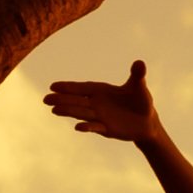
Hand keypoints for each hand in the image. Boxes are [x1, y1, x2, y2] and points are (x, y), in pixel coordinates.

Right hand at [43, 61, 161, 146]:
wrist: (147, 122)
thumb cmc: (140, 101)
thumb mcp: (139, 87)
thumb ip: (137, 75)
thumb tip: (140, 63)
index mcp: (102, 91)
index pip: (83, 88)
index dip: (69, 87)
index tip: (53, 86)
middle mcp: (97, 104)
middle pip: (77, 101)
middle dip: (62, 100)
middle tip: (45, 99)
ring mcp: (100, 117)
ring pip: (82, 113)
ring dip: (69, 111)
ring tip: (54, 110)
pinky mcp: (107, 129)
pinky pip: (95, 127)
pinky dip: (88, 127)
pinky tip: (78, 127)